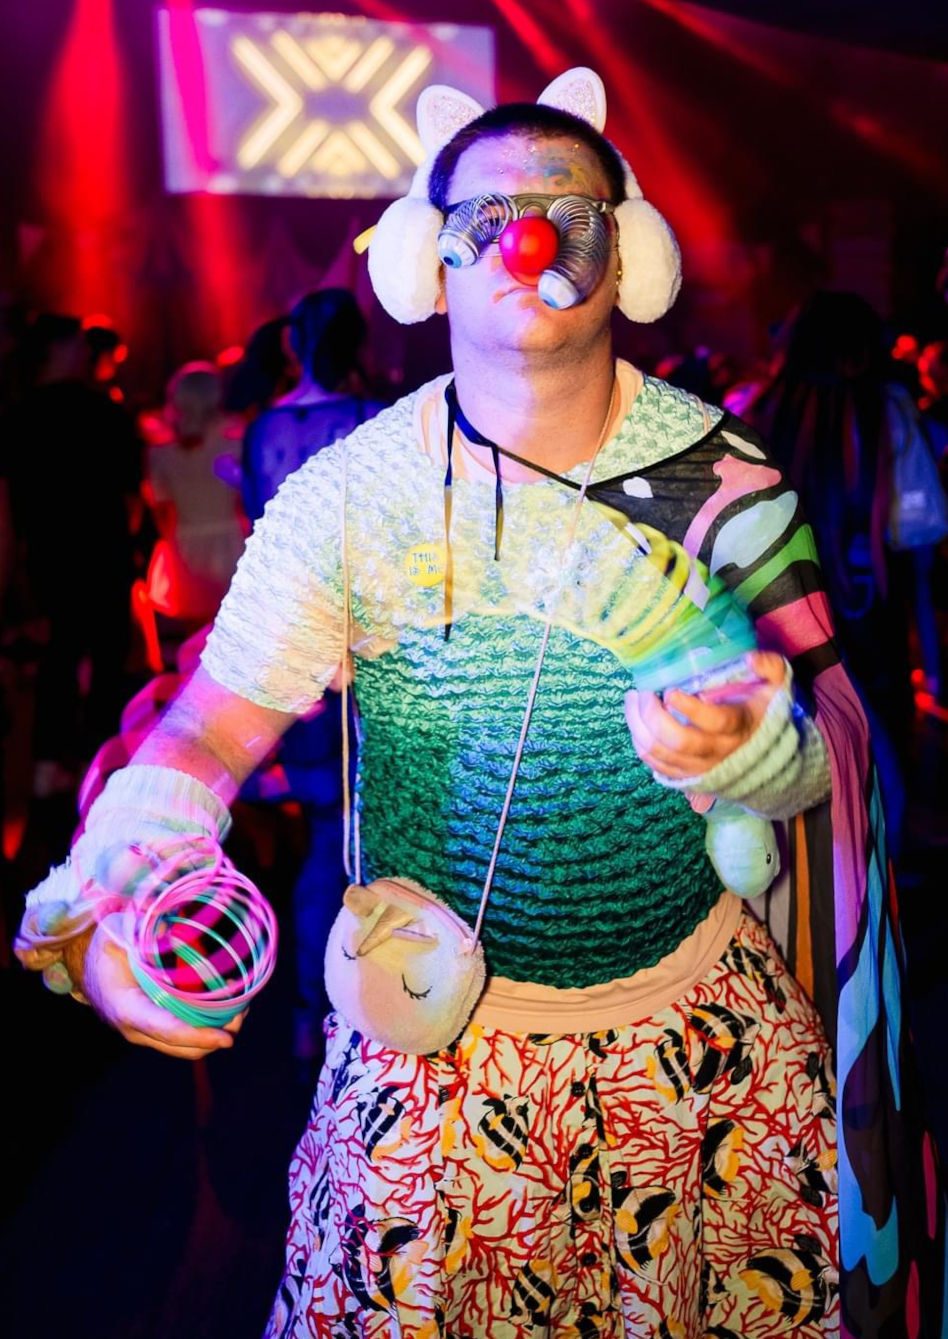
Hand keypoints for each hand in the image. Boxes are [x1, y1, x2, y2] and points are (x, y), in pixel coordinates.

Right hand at [65, 915, 244, 1059]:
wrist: (90, 966)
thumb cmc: (107, 947)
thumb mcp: (118, 932)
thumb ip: (144, 929)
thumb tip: (172, 923)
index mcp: (127, 1008)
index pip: (166, 1029)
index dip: (197, 1035)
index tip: (225, 1038)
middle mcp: (137, 1029)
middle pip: (183, 1047)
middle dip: (215, 1036)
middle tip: (243, 1011)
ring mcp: (147, 1033)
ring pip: (187, 1047)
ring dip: (215, 1033)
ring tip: (240, 1007)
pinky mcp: (157, 1029)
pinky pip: (185, 1037)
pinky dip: (207, 1026)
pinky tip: (225, 1004)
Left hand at [624, 651, 785, 780]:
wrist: (767, 760)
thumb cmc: (763, 714)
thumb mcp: (775, 687)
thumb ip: (769, 667)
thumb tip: (749, 658)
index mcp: (739, 726)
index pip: (713, 721)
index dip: (688, 707)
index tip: (669, 691)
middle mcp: (719, 751)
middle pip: (678, 741)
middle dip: (652, 715)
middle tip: (643, 693)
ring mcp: (701, 767)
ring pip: (661, 754)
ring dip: (638, 727)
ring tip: (632, 701)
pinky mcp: (687, 776)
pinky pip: (657, 766)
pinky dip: (641, 744)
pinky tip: (636, 723)